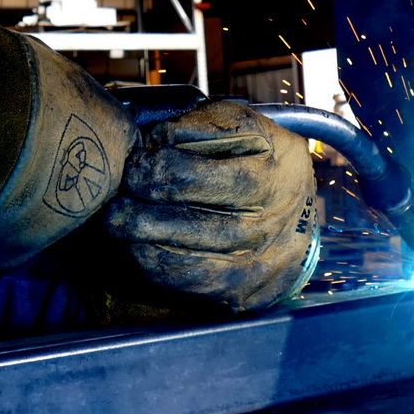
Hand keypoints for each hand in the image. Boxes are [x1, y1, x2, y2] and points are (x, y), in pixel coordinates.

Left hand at [101, 98, 319, 311]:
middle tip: (116, 199)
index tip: (136, 163)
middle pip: (196, 220)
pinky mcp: (244, 288)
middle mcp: (273, 217)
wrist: (297, 214)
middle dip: (143, 210)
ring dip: (141, 240)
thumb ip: (202, 126)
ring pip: (189, 258)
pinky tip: (134, 249)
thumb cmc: (257, 160)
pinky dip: (155, 266)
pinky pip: (190, 282)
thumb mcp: (244, 128)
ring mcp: (261, 258)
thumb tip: (154, 141)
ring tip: (116, 223)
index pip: (207, 173)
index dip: (159, 168)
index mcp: (273, 167)